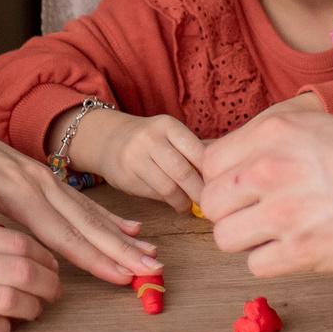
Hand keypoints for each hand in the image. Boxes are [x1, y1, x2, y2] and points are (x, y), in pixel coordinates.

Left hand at [0, 98, 157, 286]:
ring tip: (150, 255)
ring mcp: (42, 179)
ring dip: (121, 236)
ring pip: (89, 214)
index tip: (121, 274)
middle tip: (151, 272)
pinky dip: (108, 218)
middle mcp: (37, 183)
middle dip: (120, 250)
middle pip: (85, 224)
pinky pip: (82, 203)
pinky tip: (128, 228)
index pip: (60, 231)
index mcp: (15, 190)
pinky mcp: (40, 179)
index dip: (92, 256)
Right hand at [0, 209, 62, 331]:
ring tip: (34, 311)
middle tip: (54, 292)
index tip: (51, 266)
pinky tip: (3, 327)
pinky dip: (3, 330)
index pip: (16, 240)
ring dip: (31, 309)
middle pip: (22, 270)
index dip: (44, 256)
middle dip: (48, 283)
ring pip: (9, 301)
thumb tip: (7, 238)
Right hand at [67, 108, 206, 211]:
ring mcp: (135, 158)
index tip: (219, 185)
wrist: (108, 140)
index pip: (197, 151)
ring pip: (168, 187)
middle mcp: (150, 139)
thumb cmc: (150, 140)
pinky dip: (168, 202)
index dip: (211, 173)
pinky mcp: (125, 177)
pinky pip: (153, 194)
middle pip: (184, 172)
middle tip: (209, 203)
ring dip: (183, 202)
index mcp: (168, 125)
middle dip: (199, 192)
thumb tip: (224, 174)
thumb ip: (193, 150)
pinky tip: (174, 203)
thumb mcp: (170, 135)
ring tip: (189, 206)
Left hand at [198, 103, 332, 276]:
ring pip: (225, 238)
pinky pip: (255, 266)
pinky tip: (296, 248)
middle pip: (210, 203)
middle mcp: (271, 168)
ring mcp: (284, 212)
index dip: (223, 180)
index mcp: (274, 132)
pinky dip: (272, 262)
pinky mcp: (301, 251)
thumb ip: (267, 143)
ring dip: (247, 239)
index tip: (241, 190)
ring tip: (276, 233)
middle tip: (259, 214)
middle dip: (232, 212)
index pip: (209, 163)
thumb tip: (227, 168)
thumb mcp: (315, 127)